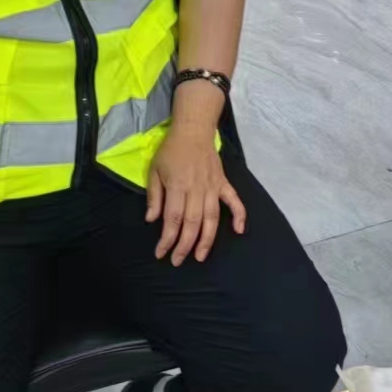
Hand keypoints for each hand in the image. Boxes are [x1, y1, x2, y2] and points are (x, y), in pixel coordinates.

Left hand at [147, 125, 246, 265]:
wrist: (194, 130)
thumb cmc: (171, 151)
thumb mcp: (154, 171)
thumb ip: (154, 196)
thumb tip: (152, 220)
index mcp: (178, 186)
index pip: (173, 219)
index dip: (167, 239)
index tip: (161, 253)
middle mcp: (197, 189)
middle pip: (192, 223)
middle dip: (184, 245)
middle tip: (178, 260)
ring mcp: (213, 186)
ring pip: (211, 218)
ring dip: (206, 239)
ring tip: (200, 256)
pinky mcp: (223, 183)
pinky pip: (234, 200)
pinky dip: (239, 215)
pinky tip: (239, 230)